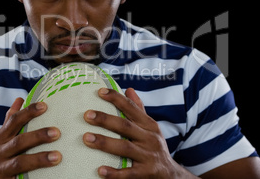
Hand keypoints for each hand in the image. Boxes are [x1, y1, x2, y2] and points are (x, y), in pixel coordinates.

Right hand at [0, 98, 61, 178]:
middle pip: (18, 142)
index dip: (28, 112)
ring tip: (57, 156)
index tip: (44, 106)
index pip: (13, 121)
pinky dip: (31, 178)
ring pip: (20, 163)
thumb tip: (20, 99)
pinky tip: (48, 176)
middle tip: (57, 132)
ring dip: (39, 159)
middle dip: (38, 136)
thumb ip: (9, 121)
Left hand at [83, 88, 197, 178]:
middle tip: (87, 115)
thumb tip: (129, 89)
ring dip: (105, 143)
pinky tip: (100, 170)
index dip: (116, 99)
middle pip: (125, 126)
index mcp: (149, 126)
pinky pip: (128, 174)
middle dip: (105, 119)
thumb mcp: (151, 128)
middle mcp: (149, 139)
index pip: (131, 108)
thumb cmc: (154, 148)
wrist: (172, 176)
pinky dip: (114, 173)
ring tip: (86, 138)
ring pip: (125, 148)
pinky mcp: (145, 174)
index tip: (100, 92)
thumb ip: (139, 110)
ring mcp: (148, 157)